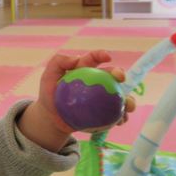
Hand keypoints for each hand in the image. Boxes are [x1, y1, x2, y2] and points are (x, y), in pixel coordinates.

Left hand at [19, 50, 135, 150]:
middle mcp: (98, 82)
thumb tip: (75, 58)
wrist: (51, 118)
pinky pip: (117, 116)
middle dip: (120, 74)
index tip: (107, 57)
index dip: (101, 55)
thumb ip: (58, 62)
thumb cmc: (49, 94)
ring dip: (128, 100)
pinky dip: (122, 118)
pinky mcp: (105, 114)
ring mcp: (103, 98)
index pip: (94, 59)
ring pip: (121, 96)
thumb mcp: (48, 77)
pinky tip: (120, 121)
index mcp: (84, 70)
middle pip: (113, 76)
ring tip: (127, 105)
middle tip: (120, 78)